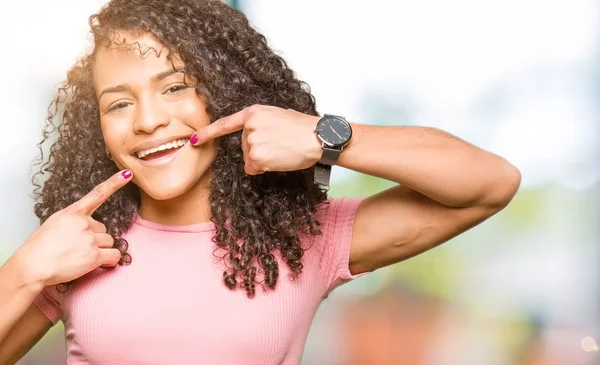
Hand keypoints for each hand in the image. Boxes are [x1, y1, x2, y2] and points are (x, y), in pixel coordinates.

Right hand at [16, 170, 133, 286]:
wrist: (32, 266)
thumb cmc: (39, 248)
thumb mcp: (54, 224)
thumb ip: (73, 221)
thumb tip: (88, 227)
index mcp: (73, 213)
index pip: (97, 194)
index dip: (114, 183)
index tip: (127, 174)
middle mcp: (84, 223)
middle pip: (102, 229)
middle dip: (94, 238)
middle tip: (76, 247)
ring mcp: (90, 238)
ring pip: (109, 241)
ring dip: (100, 249)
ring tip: (80, 256)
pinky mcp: (94, 255)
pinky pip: (114, 256)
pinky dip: (109, 260)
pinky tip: (98, 263)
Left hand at [190, 105, 322, 174]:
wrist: (318, 137)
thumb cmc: (303, 128)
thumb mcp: (278, 116)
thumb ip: (260, 123)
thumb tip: (252, 139)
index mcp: (253, 112)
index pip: (226, 124)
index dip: (207, 133)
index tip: (193, 140)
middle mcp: (249, 126)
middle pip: (244, 146)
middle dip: (258, 149)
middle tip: (280, 144)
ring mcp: (251, 142)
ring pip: (249, 159)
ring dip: (263, 159)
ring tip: (282, 150)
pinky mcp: (256, 157)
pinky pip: (253, 169)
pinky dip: (264, 169)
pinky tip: (278, 160)